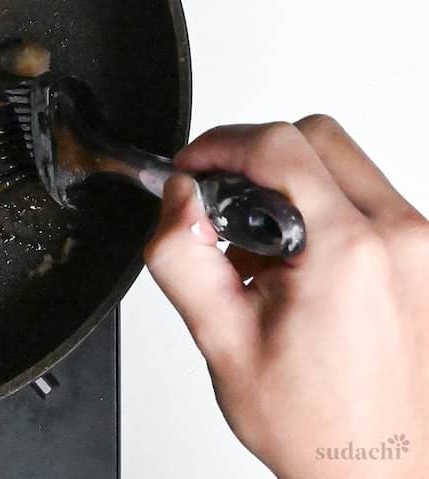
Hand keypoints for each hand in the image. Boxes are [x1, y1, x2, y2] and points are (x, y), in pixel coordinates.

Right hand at [146, 116, 426, 478]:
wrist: (380, 468)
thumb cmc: (316, 423)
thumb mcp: (221, 339)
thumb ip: (183, 255)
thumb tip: (177, 198)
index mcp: (348, 252)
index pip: (278, 146)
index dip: (219, 146)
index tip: (192, 171)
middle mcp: (400, 239)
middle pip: (316, 136)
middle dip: (256, 158)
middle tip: (222, 207)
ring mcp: (423, 247)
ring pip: (344, 163)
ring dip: (292, 185)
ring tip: (264, 252)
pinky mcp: (428, 258)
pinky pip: (369, 197)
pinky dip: (325, 208)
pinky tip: (300, 264)